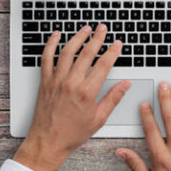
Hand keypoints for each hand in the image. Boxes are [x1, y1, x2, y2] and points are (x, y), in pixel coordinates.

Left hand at [14, 24, 130, 170]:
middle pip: (87, 54)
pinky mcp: (45, 81)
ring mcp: (56, 80)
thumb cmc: (71, 133)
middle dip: (97, 38)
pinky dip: (51, 44)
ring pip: (68, 51)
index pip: (103, 65)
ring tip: (85, 28)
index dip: (112, 52)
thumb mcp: (98, 119)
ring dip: (78, 37)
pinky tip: (56, 36)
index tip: (117, 44)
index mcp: (86, 93)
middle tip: (103, 29)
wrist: (48, 141)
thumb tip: (125, 85)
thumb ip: (113, 99)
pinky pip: (46, 58)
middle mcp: (71, 83)